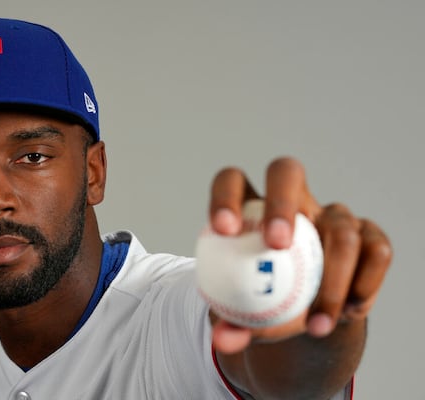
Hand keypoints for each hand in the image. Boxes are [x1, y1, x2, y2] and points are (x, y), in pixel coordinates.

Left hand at [208, 157, 391, 353]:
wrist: (308, 317)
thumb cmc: (266, 307)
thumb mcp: (245, 319)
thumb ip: (231, 325)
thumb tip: (223, 341)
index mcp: (251, 210)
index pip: (232, 182)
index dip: (226, 196)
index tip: (223, 229)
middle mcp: (294, 201)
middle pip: (286, 172)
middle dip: (281, 202)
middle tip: (276, 244)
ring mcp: (332, 216)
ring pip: (340, 228)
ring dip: (331, 281)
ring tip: (316, 324)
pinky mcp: (368, 237)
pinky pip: (376, 252)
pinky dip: (364, 285)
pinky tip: (347, 313)